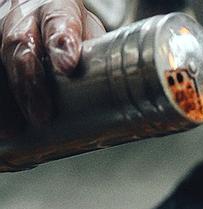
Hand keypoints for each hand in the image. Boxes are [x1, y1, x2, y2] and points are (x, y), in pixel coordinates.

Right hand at [0, 0, 104, 137]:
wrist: (41, 14)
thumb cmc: (73, 29)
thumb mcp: (90, 34)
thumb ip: (97, 55)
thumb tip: (115, 92)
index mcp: (56, 8)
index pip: (58, 19)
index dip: (62, 43)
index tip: (67, 65)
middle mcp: (24, 16)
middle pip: (21, 44)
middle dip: (31, 81)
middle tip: (42, 114)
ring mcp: (3, 30)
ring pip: (1, 58)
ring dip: (13, 95)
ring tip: (17, 126)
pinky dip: (2, 103)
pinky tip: (6, 126)